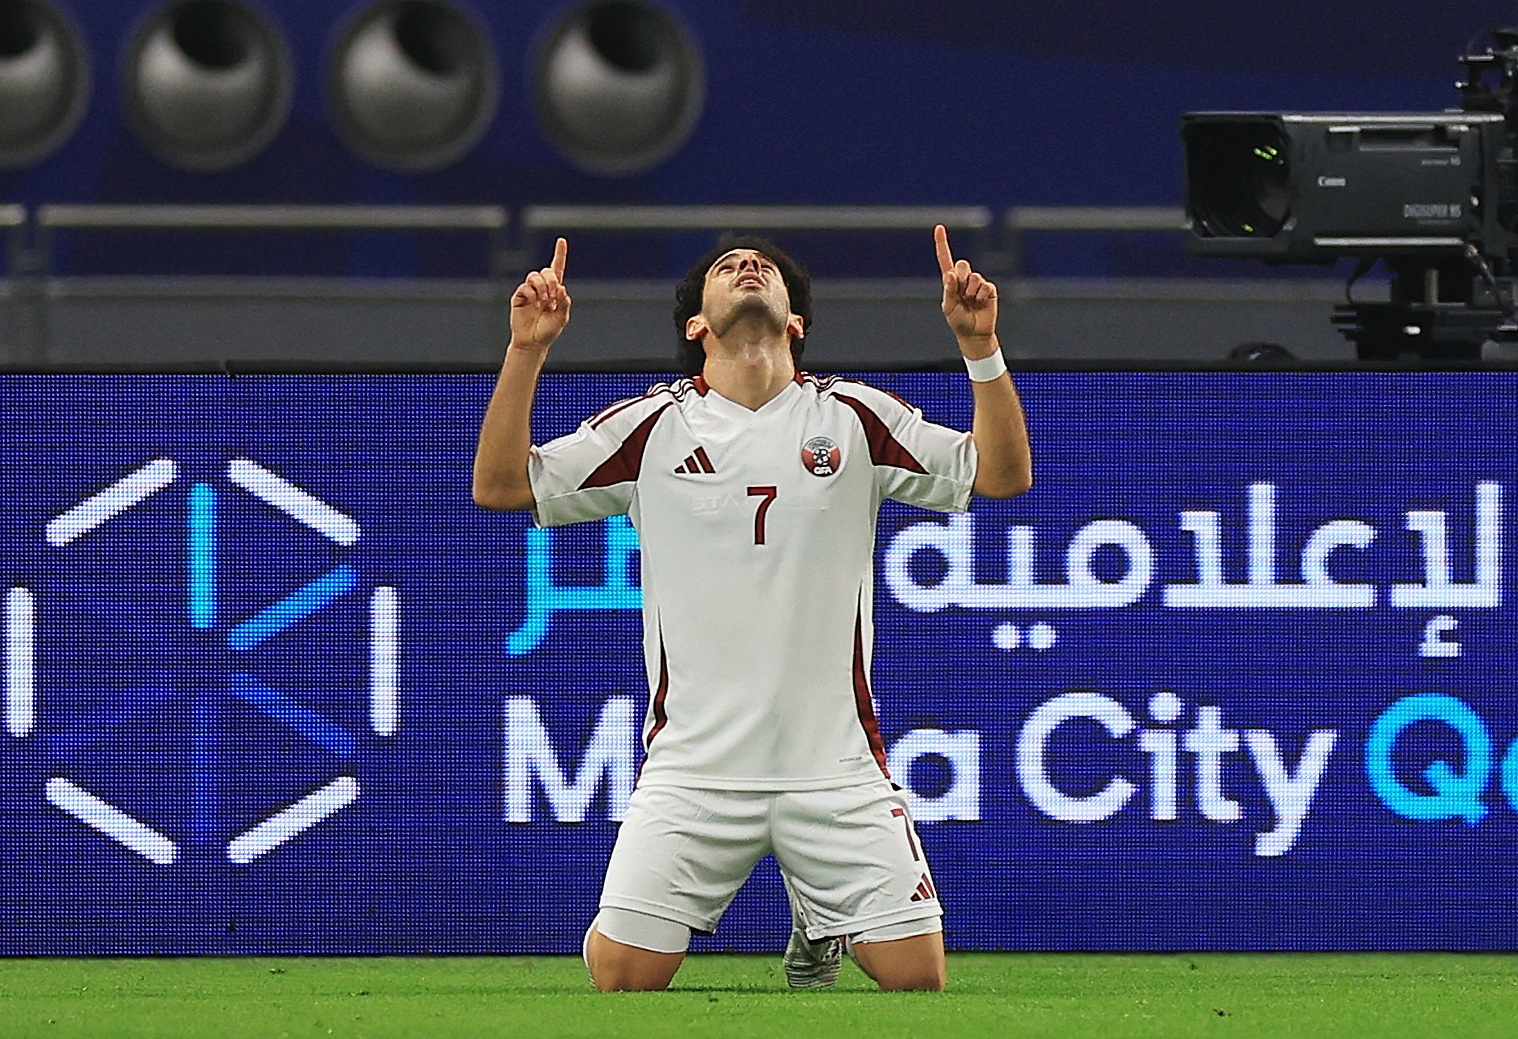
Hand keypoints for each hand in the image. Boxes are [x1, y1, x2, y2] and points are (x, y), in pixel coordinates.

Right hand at [509, 237, 571, 351]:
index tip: (562, 240)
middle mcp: (542, 288)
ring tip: (544, 300)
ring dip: (542, 286)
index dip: (559, 254)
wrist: (533, 342)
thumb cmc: (548, 330)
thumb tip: (561, 288)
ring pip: (534, 276)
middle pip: (546, 271)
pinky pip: (524, 287)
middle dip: (552, 280)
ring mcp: (530, 292)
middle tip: (554, 295)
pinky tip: (534, 303)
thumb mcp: (562, 317)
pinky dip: (531, 293)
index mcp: (554, 291)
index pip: (557, 269)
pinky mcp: (519, 297)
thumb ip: (564, 303)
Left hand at [934, 224, 997, 346]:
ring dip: (971, 292)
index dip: (942, 243)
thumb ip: (949, 291)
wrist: (975, 333)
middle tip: (962, 295)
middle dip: (961, 279)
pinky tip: (981, 303)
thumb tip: (950, 274)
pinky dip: (981, 296)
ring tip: (971, 302)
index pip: (945, 259)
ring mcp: (977, 283)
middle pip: (962, 265)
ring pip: (974, 277)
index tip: (939, 227)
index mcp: (950, 281)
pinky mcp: (989, 289)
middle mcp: (964, 279)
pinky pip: (985, 286)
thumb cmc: (959, 321)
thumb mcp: (949, 308)